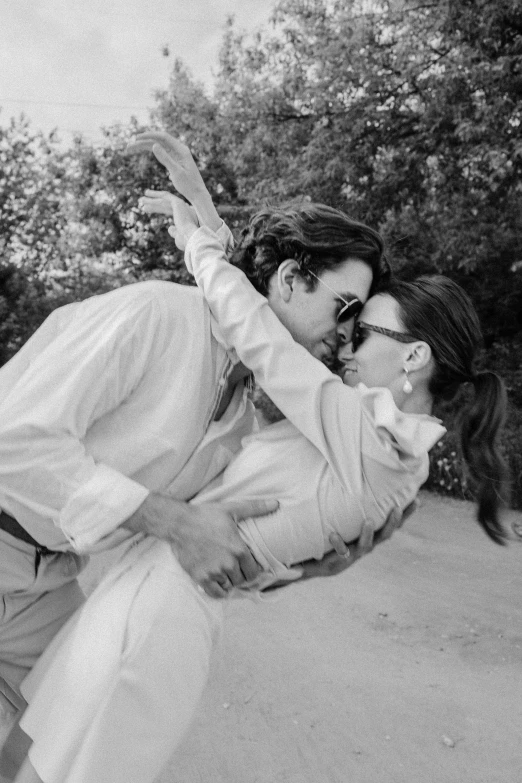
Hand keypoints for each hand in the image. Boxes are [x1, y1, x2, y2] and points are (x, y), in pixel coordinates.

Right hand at [127, 132, 205, 202]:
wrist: (197, 194)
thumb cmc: (189, 185)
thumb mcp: (176, 172)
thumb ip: (165, 159)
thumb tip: (154, 145)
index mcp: (181, 150)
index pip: (163, 137)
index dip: (149, 136)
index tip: (136, 138)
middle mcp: (178, 150)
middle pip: (158, 141)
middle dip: (143, 142)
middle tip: (129, 146)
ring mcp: (176, 155)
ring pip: (157, 146)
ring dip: (144, 146)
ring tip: (130, 149)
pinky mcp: (174, 160)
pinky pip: (160, 153)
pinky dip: (150, 151)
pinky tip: (141, 151)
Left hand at [139, 189, 198, 250]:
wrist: (192, 238)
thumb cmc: (186, 242)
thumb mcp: (179, 237)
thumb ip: (175, 232)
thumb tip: (169, 228)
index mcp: (186, 218)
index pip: (169, 211)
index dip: (157, 209)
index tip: (147, 209)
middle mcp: (185, 209)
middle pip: (165, 205)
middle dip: (153, 204)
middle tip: (142, 202)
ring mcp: (182, 205)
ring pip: (163, 201)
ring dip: (151, 200)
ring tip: (140, 200)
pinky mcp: (178, 203)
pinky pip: (165, 197)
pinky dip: (155, 195)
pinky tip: (146, 194)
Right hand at [173, 497, 277, 598]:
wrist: (179, 523)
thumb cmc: (205, 515)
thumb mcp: (232, 509)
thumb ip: (256, 508)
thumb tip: (276, 504)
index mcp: (238, 549)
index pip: (254, 571)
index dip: (252, 569)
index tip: (247, 565)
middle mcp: (228, 563)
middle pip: (242, 579)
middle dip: (240, 575)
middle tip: (235, 568)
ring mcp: (214, 572)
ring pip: (229, 586)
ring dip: (229, 581)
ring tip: (225, 572)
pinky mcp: (200, 577)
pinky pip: (215, 593)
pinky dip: (219, 590)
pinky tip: (217, 582)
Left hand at [297, 499, 417, 580]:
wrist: (315, 563)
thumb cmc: (333, 535)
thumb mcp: (345, 518)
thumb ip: (352, 502)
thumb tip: (356, 473)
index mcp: (372, 535)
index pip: (394, 524)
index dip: (407, 514)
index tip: (416, 500)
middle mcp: (367, 545)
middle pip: (386, 535)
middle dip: (393, 523)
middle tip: (397, 509)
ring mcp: (354, 555)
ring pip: (366, 546)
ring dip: (367, 534)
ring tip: (368, 522)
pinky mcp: (338, 562)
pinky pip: (340, 553)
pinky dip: (338, 544)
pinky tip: (333, 534)